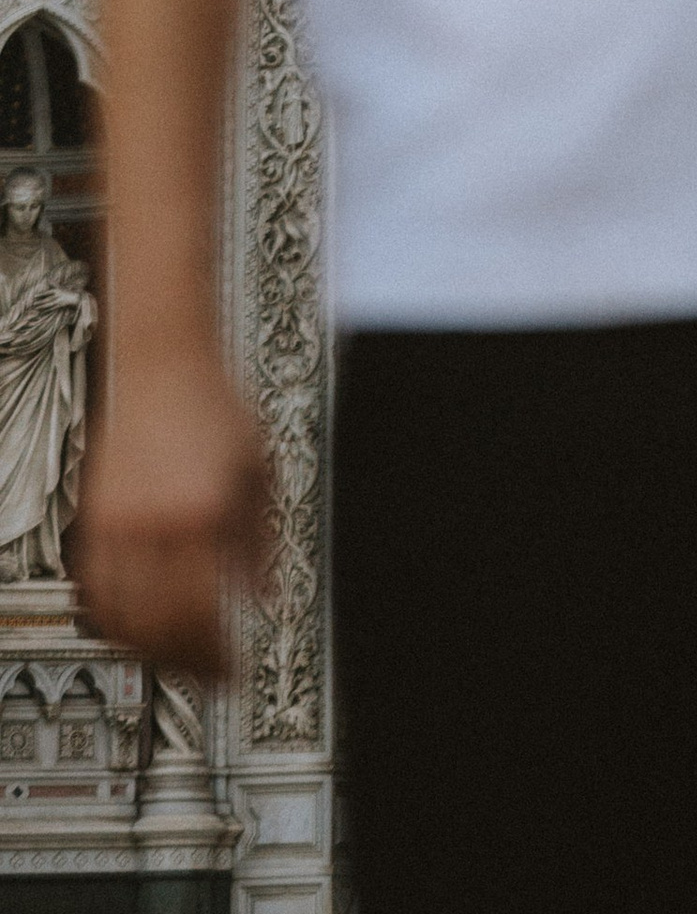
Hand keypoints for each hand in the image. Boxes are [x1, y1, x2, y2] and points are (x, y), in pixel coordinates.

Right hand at [76, 351, 268, 674]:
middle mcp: (154, 525)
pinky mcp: (92, 518)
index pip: (203, 614)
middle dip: (185, 664)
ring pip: (119, 618)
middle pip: (159, 627)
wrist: (161, 361)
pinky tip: (138, 627)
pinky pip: (94, 592)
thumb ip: (260, 544)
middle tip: (208, 677)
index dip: (216, 656)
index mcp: (202, 515)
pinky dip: (113, 620)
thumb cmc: (215, 407)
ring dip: (148, 651)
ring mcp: (116, 524)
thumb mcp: (258, 472)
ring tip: (177, 660)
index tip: (233, 674)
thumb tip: (264, 600)